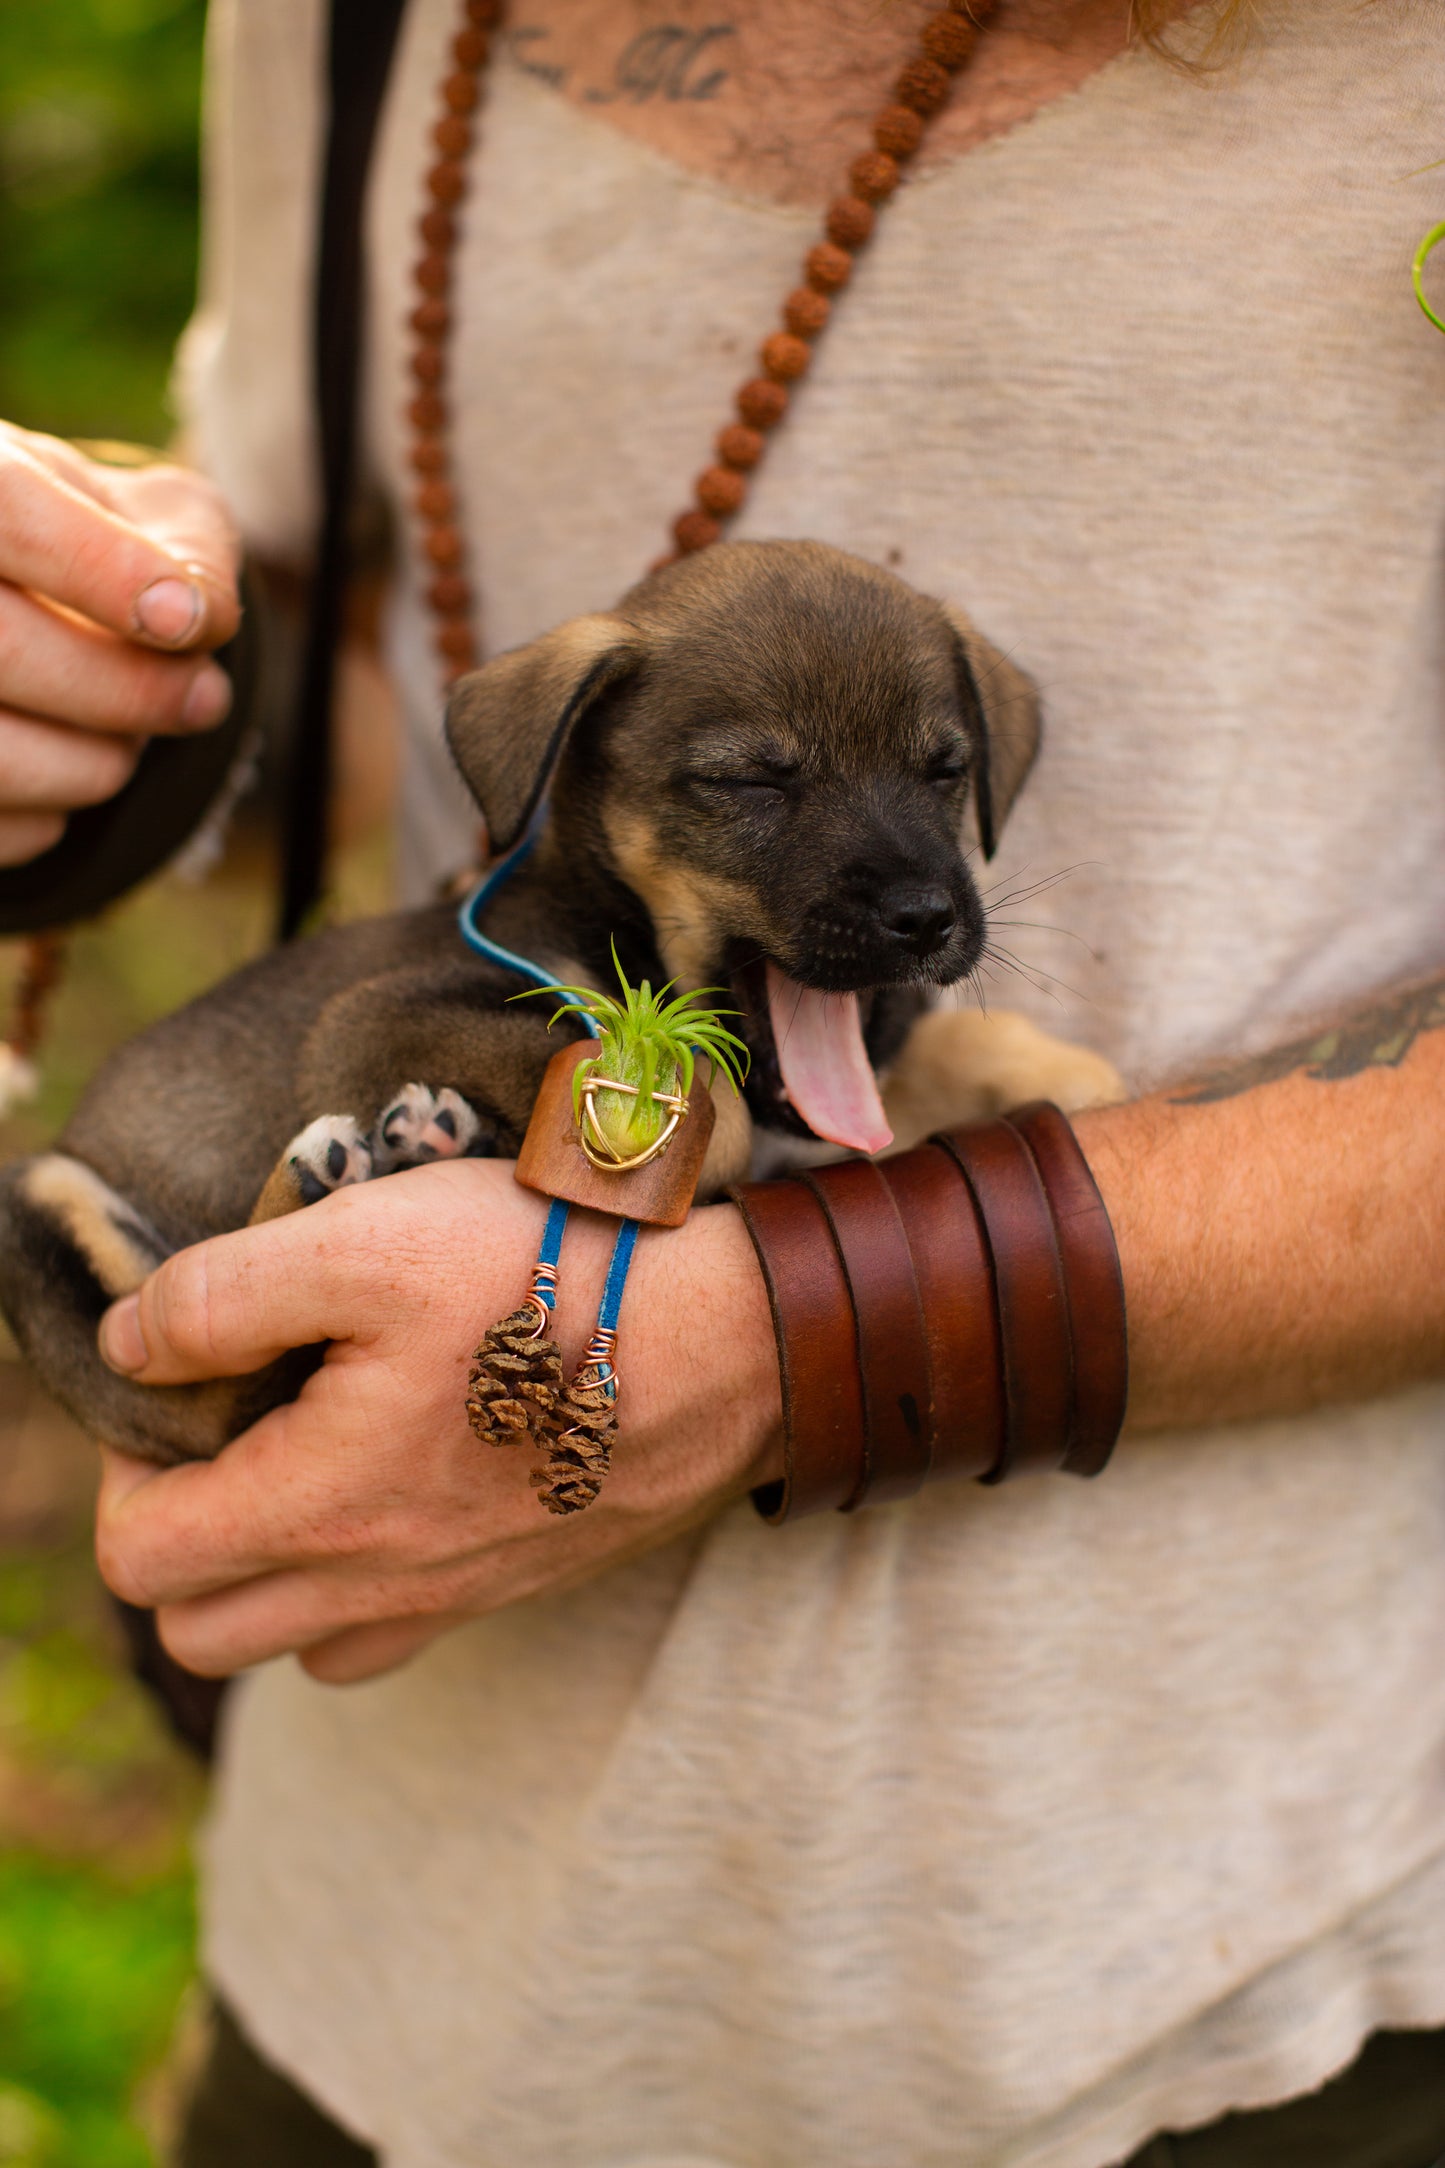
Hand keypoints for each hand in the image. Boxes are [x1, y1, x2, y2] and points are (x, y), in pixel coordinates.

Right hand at [0, 424, 240, 864]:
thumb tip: (197, 613)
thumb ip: (184, 541)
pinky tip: (63, 774)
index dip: (102, 571)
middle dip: (127, 691)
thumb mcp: (136, 509)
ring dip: (92, 764)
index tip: (183, 623)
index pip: (4, 509)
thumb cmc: (74, 541)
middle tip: (202, 701)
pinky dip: (44, 817)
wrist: (6, 592)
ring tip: (129, 743)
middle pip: (1, 647)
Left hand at [92, 1160, 781, 1683]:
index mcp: (321, 1508)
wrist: (740, 1341)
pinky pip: (396, 1629)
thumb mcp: (369, 1240)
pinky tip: (401, 1478)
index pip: (139, 1556)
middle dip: (180, 1533)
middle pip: (200, 1631)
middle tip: (232, 1426)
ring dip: (267, 1571)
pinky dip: (362, 1580)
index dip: (126, 1465)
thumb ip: (222, 1295)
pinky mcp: (520, 1582)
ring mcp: (455, 1597)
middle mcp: (379, 1583)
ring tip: (307, 1455)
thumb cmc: (557, 1277)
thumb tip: (131, 1341)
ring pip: (296, 1644)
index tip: (185, 1381)